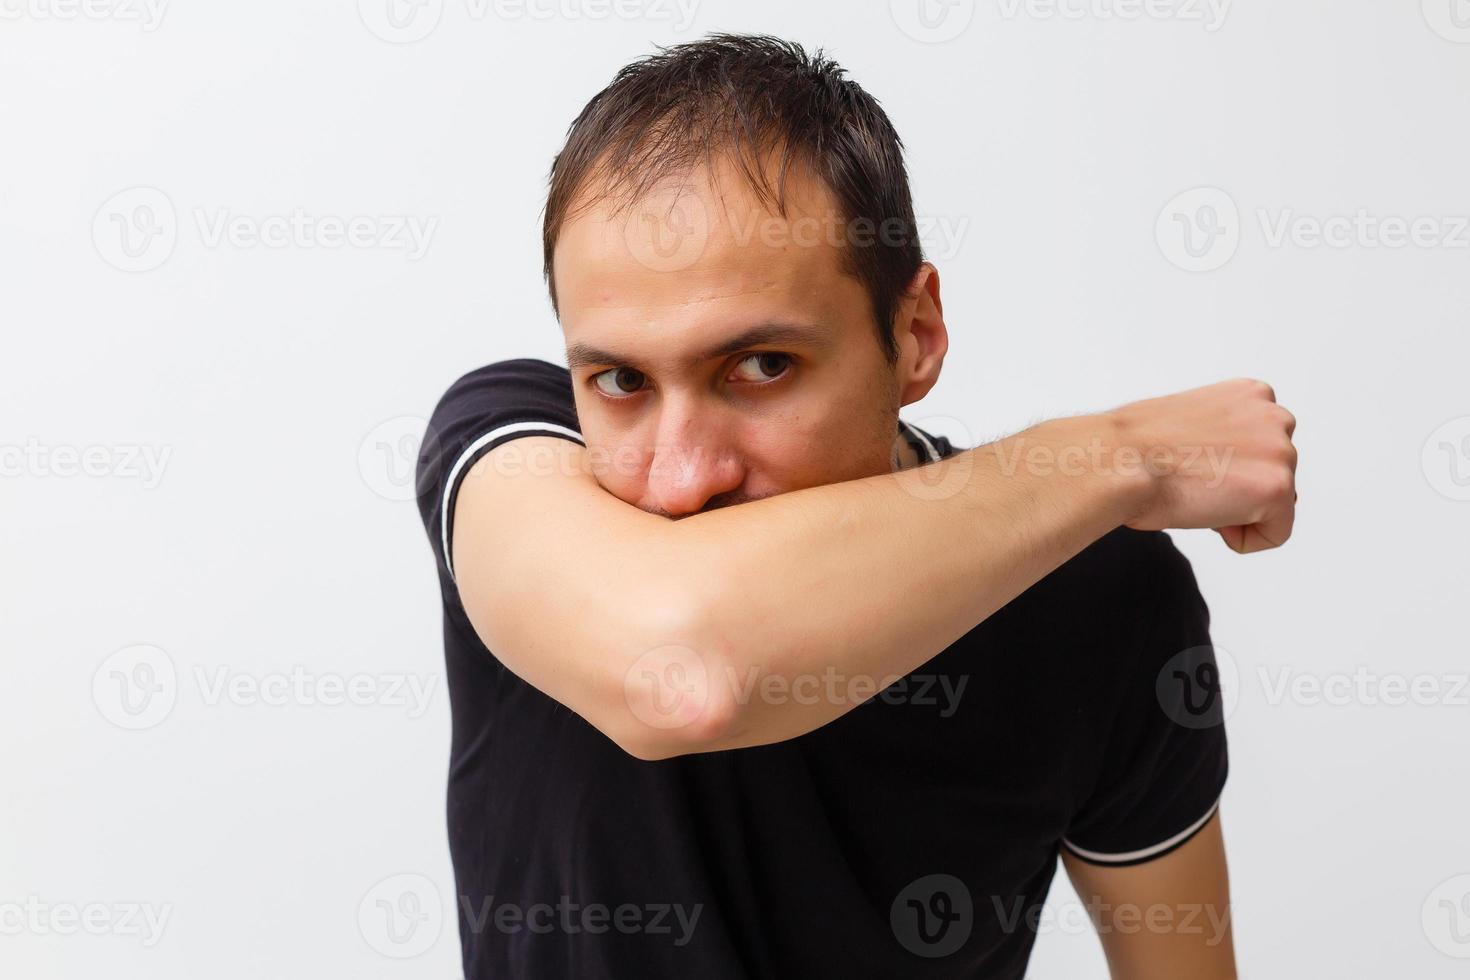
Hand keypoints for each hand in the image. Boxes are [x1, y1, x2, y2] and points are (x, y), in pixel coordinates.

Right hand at [1107, 378, 1297, 553]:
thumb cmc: (1134, 447)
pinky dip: (1242, 539)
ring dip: (1237, 511)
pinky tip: (1207, 517)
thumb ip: (1222, 435)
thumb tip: (1222, 463)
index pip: (1263, 448)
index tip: (1194, 467)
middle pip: (1274, 474)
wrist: (1120, 460)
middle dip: (1237, 490)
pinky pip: (1275, 534)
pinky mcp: (1278, 487)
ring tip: (1196, 495)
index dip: (1226, 469)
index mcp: (1251, 395)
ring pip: (1275, 505)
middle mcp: (1273, 416)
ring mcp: (1280, 451)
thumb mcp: (1189, 422)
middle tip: (1193, 484)